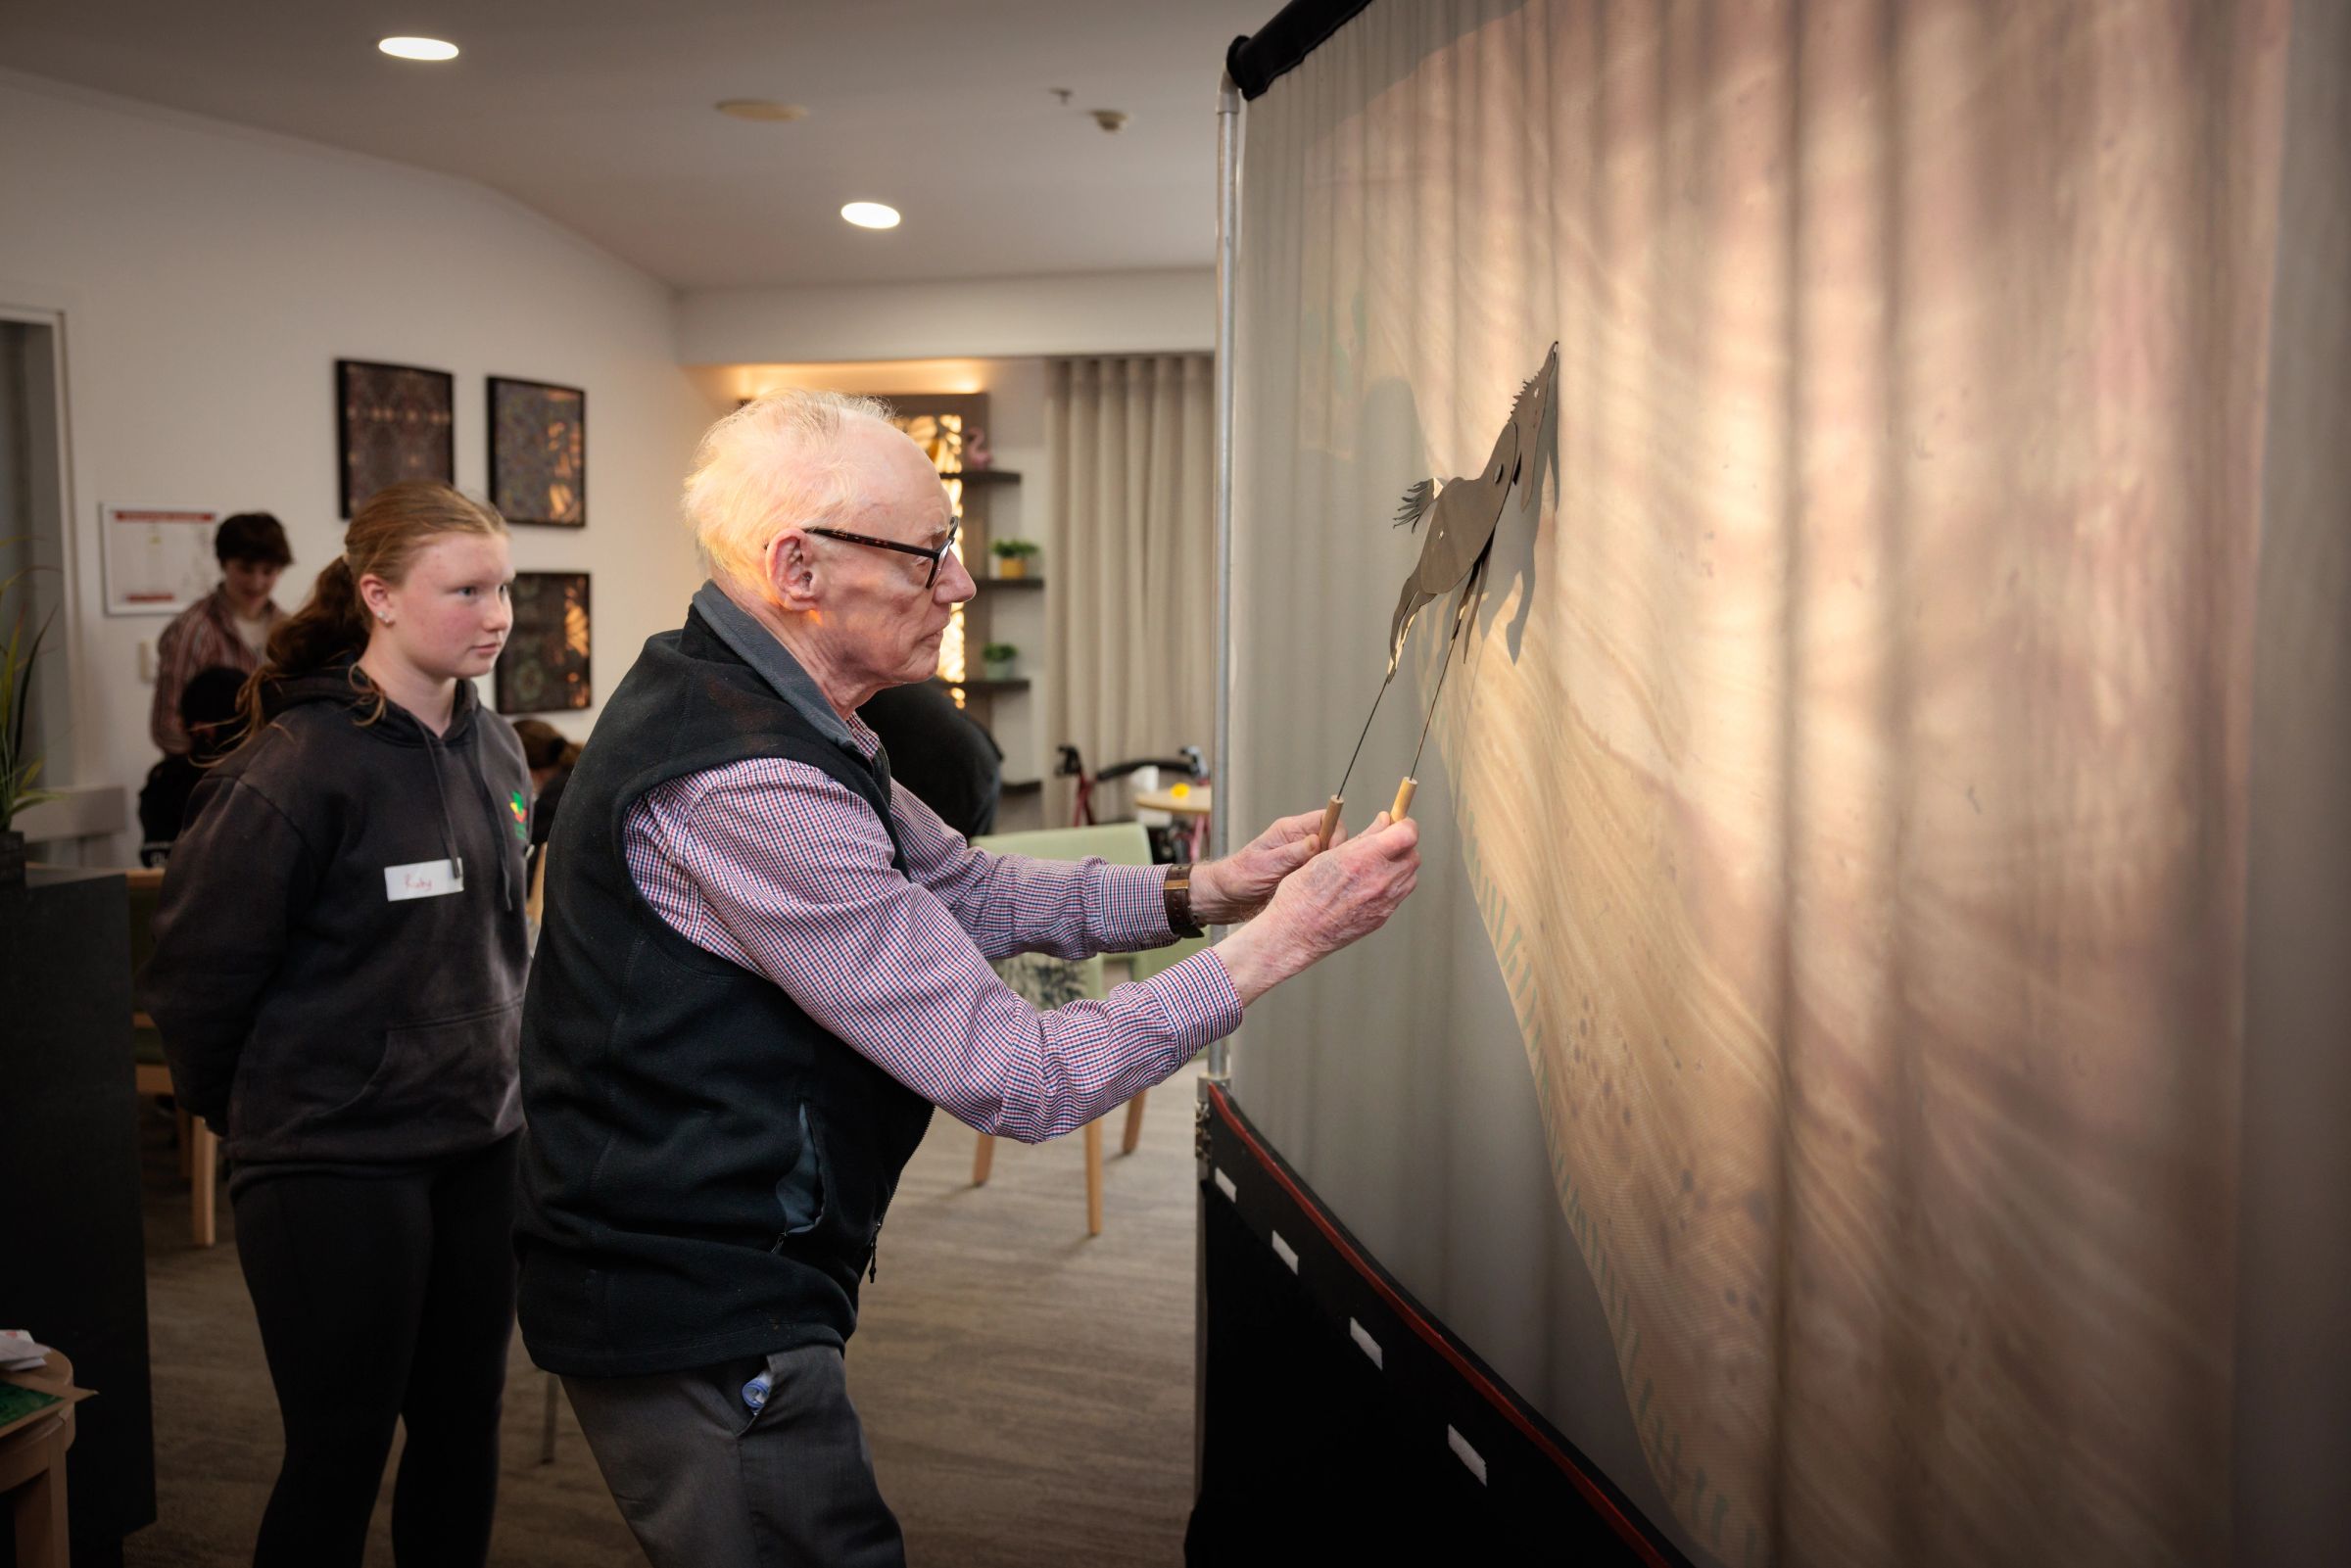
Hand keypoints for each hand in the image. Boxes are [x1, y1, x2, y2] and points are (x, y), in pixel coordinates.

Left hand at [1189, 808, 1328, 924]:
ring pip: (1329, 860)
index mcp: (1290, 830)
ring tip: (1316, 887)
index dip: (1337, 833)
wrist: (1226, 898)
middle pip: (1333, 840)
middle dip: (1335, 856)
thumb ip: (1292, 853)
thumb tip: (1317, 842)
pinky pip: (1320, 876)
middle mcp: (1299, 842)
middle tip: (1324, 874)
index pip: (1326, 819)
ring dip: (1326, 873)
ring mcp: (1301, 859)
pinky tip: (1313, 894)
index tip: (1334, 855)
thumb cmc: (1239, 877)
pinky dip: (1321, 884)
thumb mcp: (1266, 865)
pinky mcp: (1301, 876)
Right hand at [1211, 813, 1419, 1004]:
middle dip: (1402, 845)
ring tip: (1374, 865)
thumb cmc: (1302, 893)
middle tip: (1383, 843)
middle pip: (1413, 854)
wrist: (1296, 933)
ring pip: (1410, 875)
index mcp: (1363, 859)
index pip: (1407, 834)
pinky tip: (1369, 884)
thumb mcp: (1327, 854)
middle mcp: (1380, 881)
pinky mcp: (1383, 917)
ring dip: (1399, 865)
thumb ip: (1363, 837)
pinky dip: (1392, 884)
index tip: (1396, 822)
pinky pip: (1399, 894)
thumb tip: (1384, 820)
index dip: (1404, 824)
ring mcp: (1384, 902)